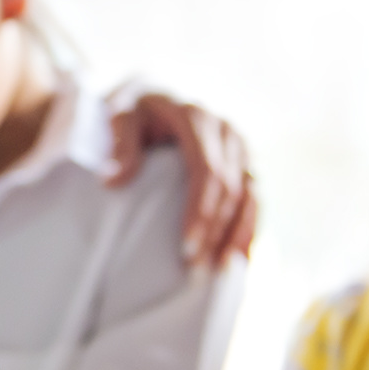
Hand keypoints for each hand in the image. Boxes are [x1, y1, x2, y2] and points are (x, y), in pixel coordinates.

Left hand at [103, 90, 255, 267]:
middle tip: (196, 269)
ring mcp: (241, 147)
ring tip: (220, 271)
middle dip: (215, 231)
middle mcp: (226, 130)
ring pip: (250, 196)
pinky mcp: (247, 162)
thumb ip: (119, 143)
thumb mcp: (119, 117)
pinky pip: (255, 199)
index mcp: (196, 117)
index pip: (206, 170)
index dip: (201, 211)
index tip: (186, 247)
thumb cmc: (134, 112)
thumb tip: (112, 180)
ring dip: (237, 235)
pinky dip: (249, 229)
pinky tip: (240, 258)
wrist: (156, 98)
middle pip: (230, 188)